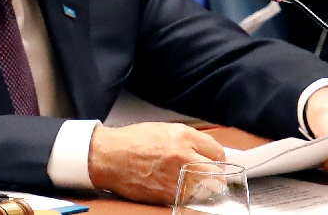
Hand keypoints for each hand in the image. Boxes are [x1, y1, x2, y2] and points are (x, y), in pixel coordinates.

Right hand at [88, 122, 225, 204]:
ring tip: (194, 183)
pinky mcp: (167, 194)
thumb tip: (206, 151)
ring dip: (203, 188)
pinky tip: (179, 188)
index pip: (218, 152)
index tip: (215, 162)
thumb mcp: (165, 129)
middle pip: (217, 173)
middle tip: (211, 176)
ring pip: (206, 189)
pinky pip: (188, 198)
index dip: (217, 158)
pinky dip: (187, 195)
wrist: (109, 156)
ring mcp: (176, 177)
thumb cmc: (132, 141)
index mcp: (183, 136)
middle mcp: (183, 156)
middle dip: (216, 175)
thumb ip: (188, 139)